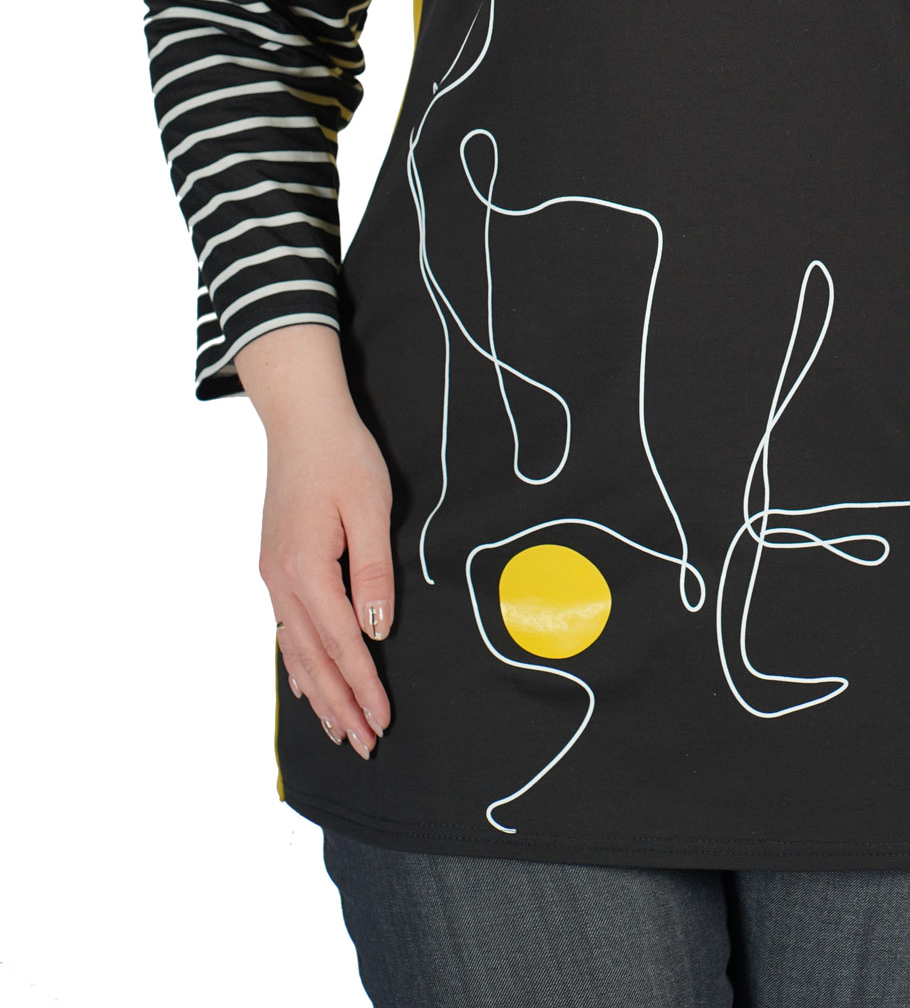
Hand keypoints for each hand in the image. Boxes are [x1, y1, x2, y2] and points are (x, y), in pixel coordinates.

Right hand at [235, 324, 394, 759]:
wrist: (300, 418)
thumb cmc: (342, 455)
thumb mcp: (370, 508)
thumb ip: (373, 571)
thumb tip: (377, 630)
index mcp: (306, 569)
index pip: (342, 643)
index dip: (363, 686)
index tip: (382, 721)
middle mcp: (281, 580)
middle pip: (315, 658)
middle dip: (341, 705)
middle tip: (366, 745)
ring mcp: (273, 575)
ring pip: (296, 649)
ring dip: (319, 692)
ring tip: (340, 730)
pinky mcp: (275, 565)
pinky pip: (286, 629)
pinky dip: (299, 663)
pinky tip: (306, 683)